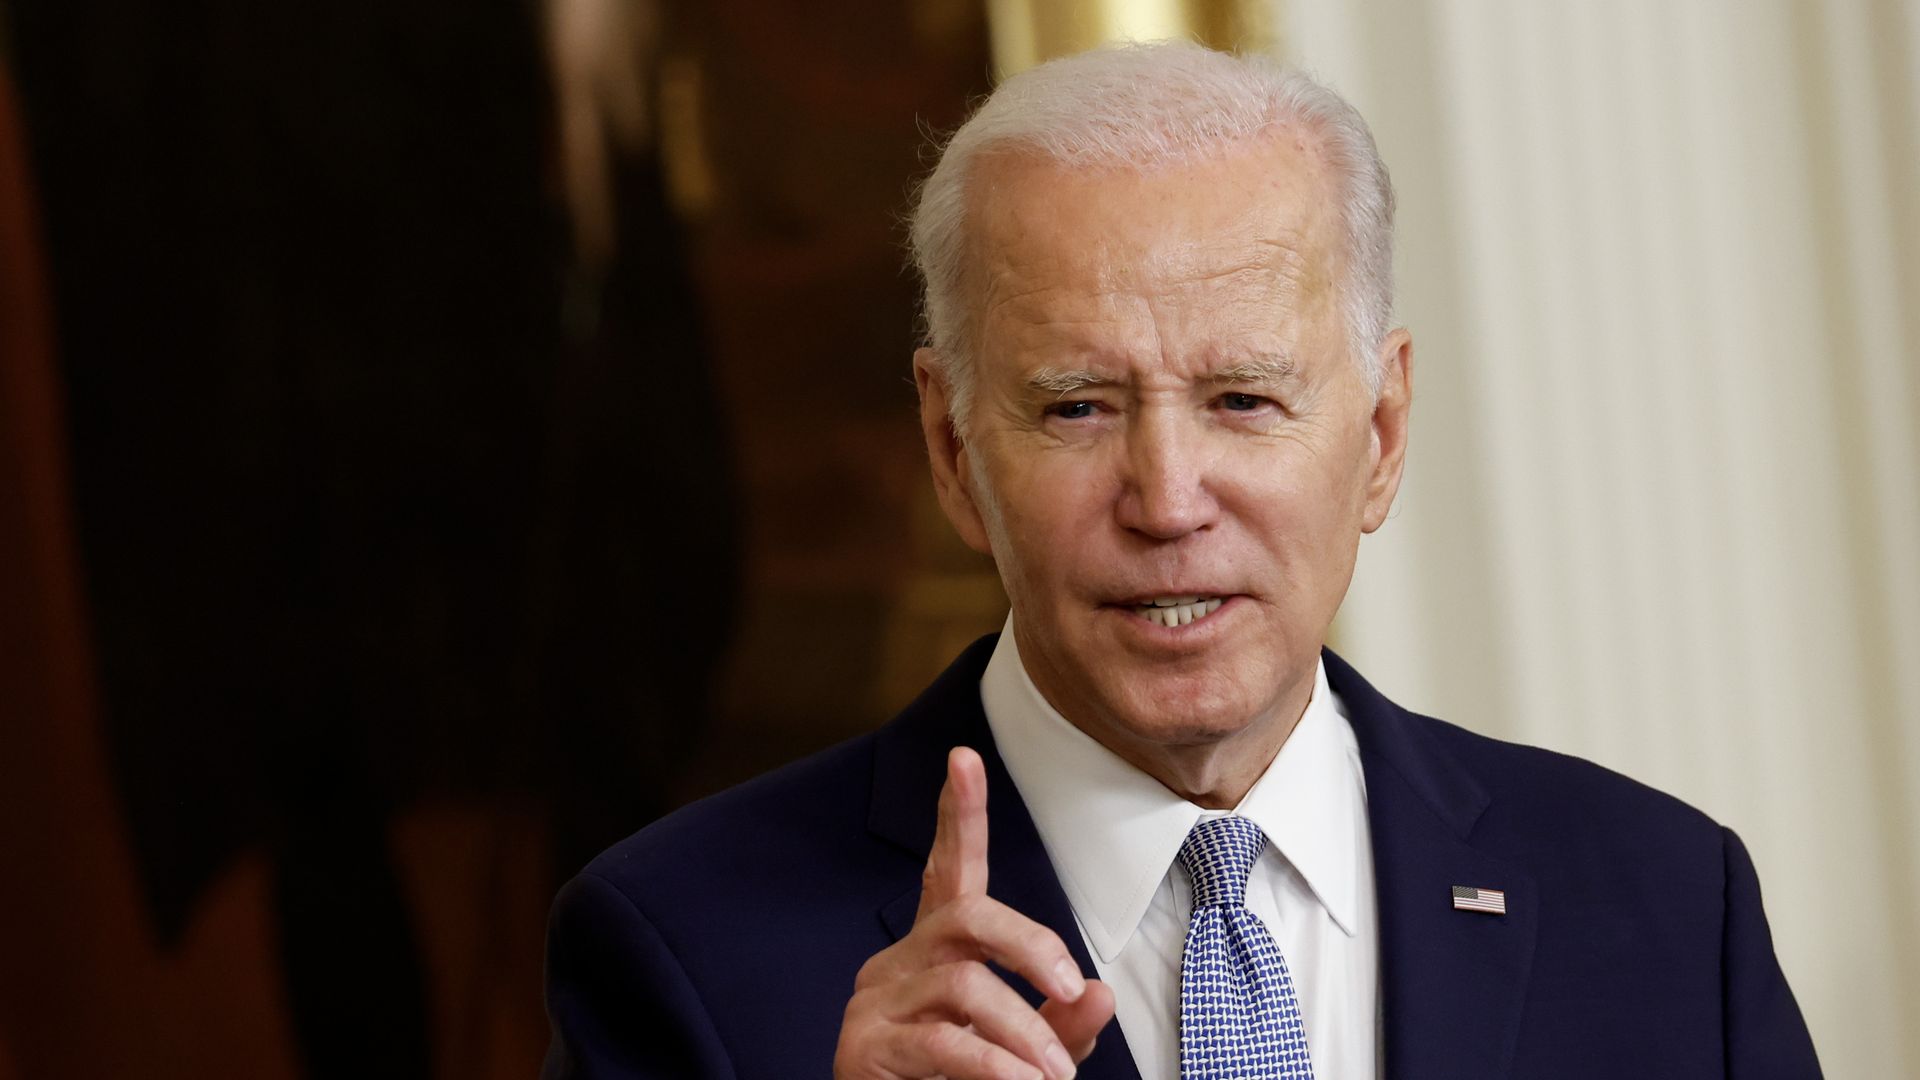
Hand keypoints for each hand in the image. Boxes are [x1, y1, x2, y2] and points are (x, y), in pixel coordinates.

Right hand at [834, 747, 1115, 1078]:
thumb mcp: (1022, 1053)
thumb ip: (1060, 1025)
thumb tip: (1100, 994)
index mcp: (936, 951)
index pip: (948, 871)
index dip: (958, 817)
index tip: (964, 758)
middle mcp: (900, 962)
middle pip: (967, 916)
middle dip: (1029, 945)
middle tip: (1068, 988)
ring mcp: (876, 1001)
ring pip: (963, 985)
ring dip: (1021, 1032)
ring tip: (1054, 1076)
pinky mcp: (864, 1046)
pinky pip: (942, 1042)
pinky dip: (993, 1066)